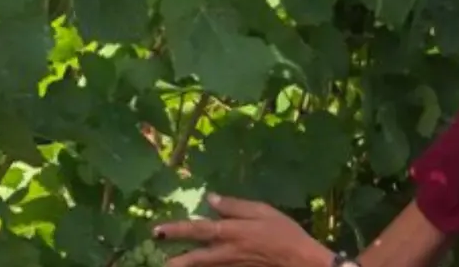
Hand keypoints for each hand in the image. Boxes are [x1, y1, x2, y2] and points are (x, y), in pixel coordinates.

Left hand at [156, 193, 329, 266]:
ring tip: (170, 266)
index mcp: (231, 231)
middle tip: (159, 261)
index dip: (176, 230)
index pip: (197, 229)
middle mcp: (227, 251)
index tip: (157, 231)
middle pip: (195, 258)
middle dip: (176, 260)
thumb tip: (210, 199)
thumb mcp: (262, 211)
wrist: (302, 262)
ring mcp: (232, 266)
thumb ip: (234, 206)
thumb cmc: (284, 232)